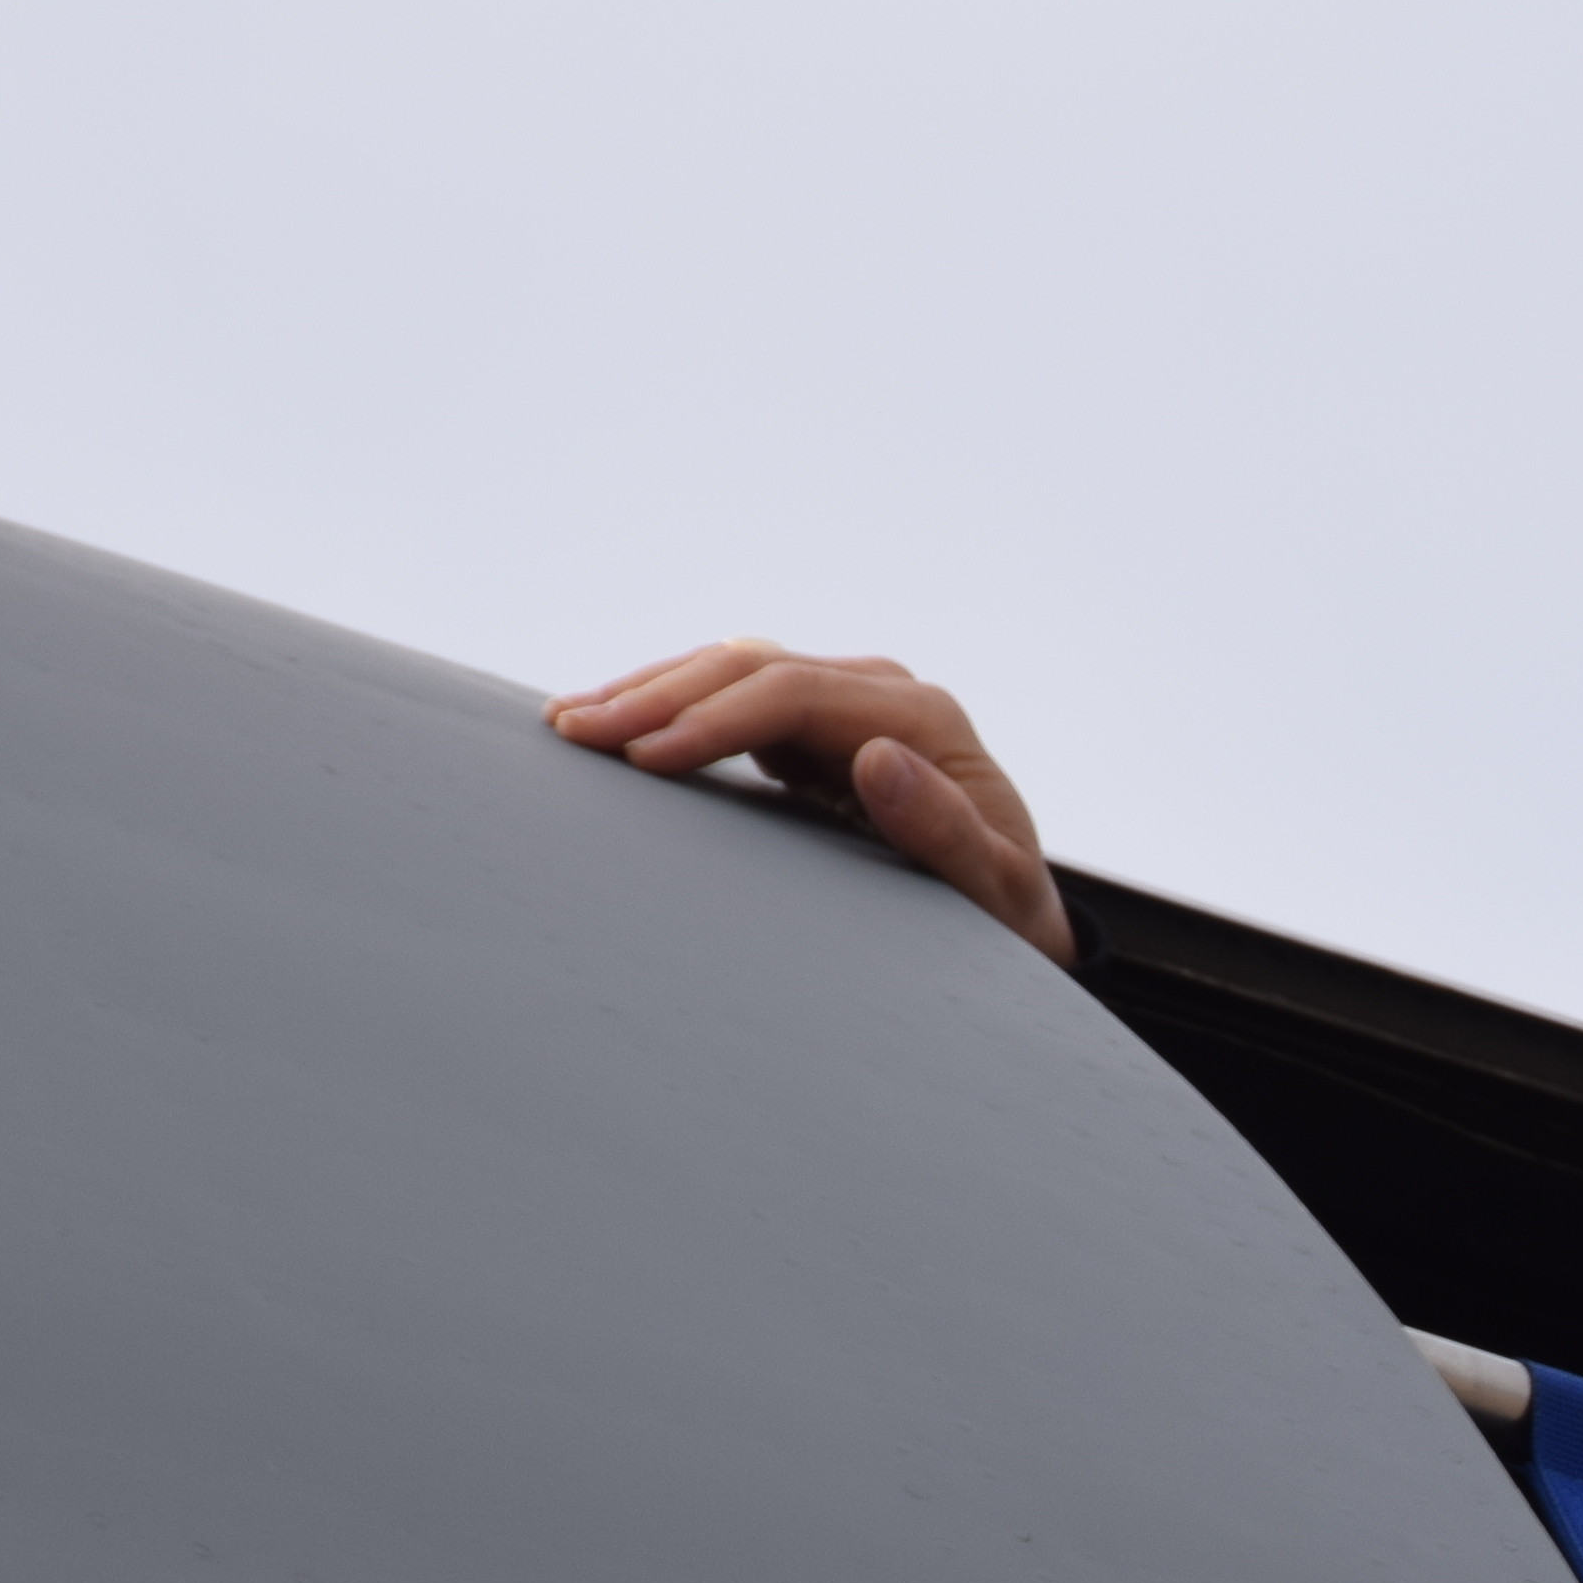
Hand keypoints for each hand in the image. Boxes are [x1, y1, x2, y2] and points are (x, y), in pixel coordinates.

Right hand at [545, 641, 1073, 965]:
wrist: (1015, 911)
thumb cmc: (1006, 914)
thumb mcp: (993, 891)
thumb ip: (945, 831)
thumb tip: (877, 758)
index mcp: (922, 717)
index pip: (795, 695)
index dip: (714, 720)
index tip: (644, 757)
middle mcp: (881, 693)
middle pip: (751, 668)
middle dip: (658, 697)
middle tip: (573, 732)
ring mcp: (846, 703)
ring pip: (730, 672)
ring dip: (649, 692)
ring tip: (567, 721)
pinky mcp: (815, 729)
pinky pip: (730, 702)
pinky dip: (669, 710)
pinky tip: (612, 727)